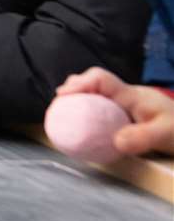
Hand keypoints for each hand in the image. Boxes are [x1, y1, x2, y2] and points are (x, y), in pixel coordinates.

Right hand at [56, 67, 173, 157]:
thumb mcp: (165, 135)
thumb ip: (142, 138)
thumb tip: (115, 142)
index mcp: (131, 95)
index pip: (101, 78)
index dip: (79, 83)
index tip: (63, 95)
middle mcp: (126, 95)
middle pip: (93, 82)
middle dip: (73, 89)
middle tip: (58, 105)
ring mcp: (126, 104)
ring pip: (96, 94)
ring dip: (79, 99)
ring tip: (65, 113)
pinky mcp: (126, 114)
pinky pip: (101, 107)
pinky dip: (88, 111)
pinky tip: (84, 125)